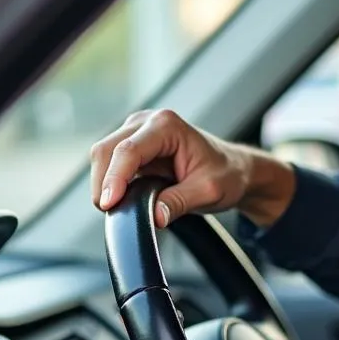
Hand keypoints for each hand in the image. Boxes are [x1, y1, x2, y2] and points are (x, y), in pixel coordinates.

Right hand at [90, 109, 294, 227]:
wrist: (235, 170)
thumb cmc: (227, 174)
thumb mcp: (208, 192)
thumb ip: (179, 202)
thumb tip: (154, 217)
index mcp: (167, 126)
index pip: (129, 150)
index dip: (115, 178)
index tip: (108, 203)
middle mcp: (147, 122)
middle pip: (107, 150)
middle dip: (103, 182)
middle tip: (110, 212)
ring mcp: (137, 132)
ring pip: (104, 157)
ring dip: (105, 183)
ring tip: (118, 208)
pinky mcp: (133, 146)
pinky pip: (111, 164)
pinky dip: (111, 183)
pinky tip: (122, 200)